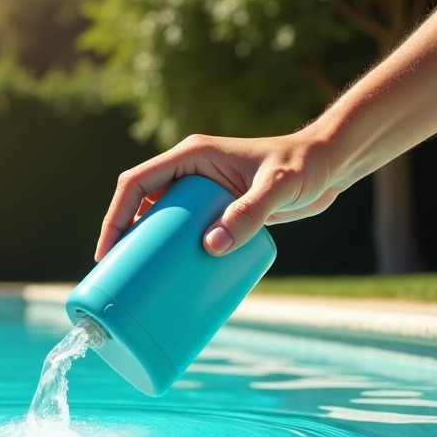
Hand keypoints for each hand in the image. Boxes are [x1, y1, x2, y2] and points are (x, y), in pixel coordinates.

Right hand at [95, 127, 347, 259]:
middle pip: (140, 203)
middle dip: (122, 236)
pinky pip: (181, 228)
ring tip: (136, 280)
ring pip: (158, 218)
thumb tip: (210, 248)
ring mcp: (201, 190)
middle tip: (116, 274)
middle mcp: (189, 171)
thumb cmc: (304, 167)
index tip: (108, 251)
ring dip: (144, 245)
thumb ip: (248, 214)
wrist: (329, 165)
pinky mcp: (216, 207)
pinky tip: (168, 274)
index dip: (116, 217)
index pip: (136, 184)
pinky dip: (170, 250)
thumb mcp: (277, 188)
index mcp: (190, 156)